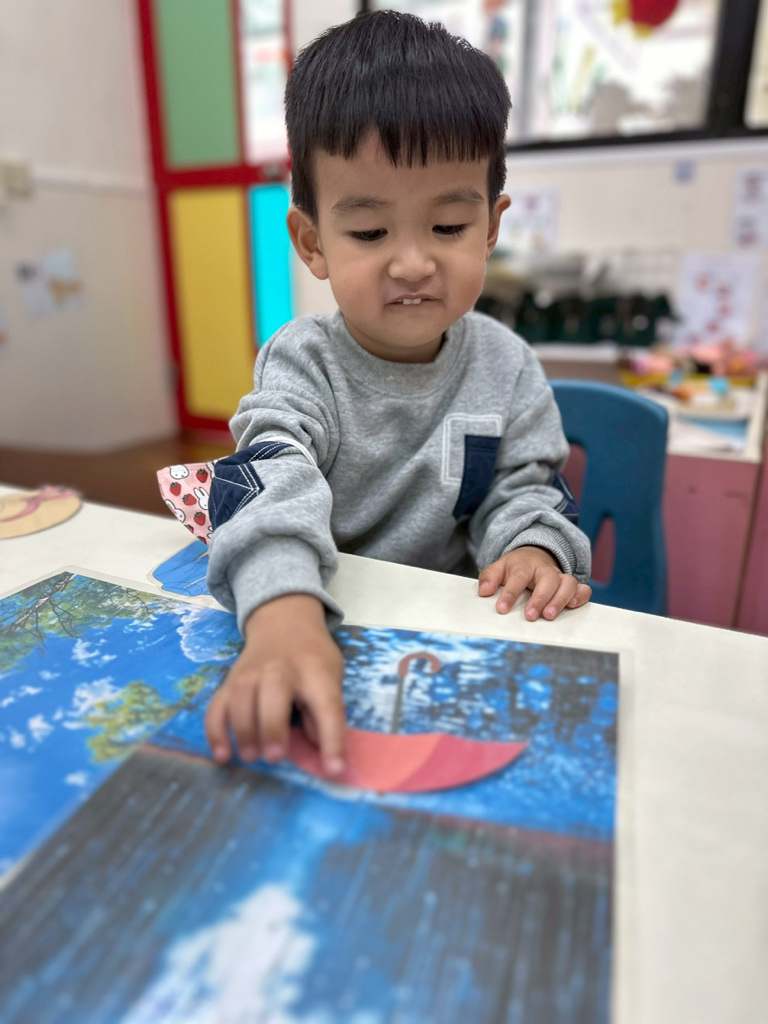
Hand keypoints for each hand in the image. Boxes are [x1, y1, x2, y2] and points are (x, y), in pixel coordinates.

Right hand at [204, 594, 345, 775]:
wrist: (283, 621)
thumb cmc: (312, 658)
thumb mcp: (331, 677)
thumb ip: (324, 714)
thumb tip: (320, 751)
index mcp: (316, 672)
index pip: (328, 705)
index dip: (332, 740)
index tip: (334, 770)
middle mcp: (282, 670)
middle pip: (275, 692)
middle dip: (272, 726)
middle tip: (274, 757)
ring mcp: (251, 673)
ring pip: (241, 696)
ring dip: (243, 728)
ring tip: (250, 757)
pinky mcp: (230, 681)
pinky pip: (217, 704)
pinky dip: (215, 730)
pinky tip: (221, 754)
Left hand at [478, 546, 590, 620]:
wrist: (534, 555)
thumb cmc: (516, 567)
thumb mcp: (499, 567)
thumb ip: (489, 577)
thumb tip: (483, 591)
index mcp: (525, 565)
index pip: (518, 577)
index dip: (510, 594)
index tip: (501, 608)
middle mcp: (545, 570)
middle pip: (548, 579)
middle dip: (540, 598)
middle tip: (530, 616)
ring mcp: (560, 577)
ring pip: (567, 583)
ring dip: (560, 600)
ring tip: (549, 616)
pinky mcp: (572, 585)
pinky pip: (582, 588)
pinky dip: (580, 596)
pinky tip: (573, 606)